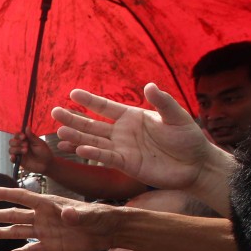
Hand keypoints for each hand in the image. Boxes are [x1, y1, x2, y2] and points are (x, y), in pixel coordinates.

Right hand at [0, 187, 121, 250]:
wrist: (110, 231)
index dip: (6, 194)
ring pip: (18, 232)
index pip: (23, 197)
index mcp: (49, 204)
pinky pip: (31, 249)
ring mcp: (45, 231)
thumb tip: (66, 214)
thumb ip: (77, 214)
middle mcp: (43, 217)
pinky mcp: (51, 245)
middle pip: (15, 215)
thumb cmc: (101, 217)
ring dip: (1, 233)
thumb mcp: (90, 214)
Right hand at [8, 129, 52, 173]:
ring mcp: (19, 154)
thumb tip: (27, 126)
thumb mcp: (39, 143)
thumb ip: (31, 136)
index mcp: (25, 140)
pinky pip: (12, 159)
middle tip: (26, 145)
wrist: (46, 164)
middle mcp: (20, 146)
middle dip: (17, 143)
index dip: (18, 135)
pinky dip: (12, 158)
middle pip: (11, 142)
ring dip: (17, 149)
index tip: (24, 137)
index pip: (17, 135)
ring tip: (25, 151)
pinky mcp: (19, 161)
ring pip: (11, 150)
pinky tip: (14, 157)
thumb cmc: (44, 152)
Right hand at [52, 83, 215, 191]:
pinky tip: (79, 150)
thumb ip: (163, 102)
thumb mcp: (177, 116)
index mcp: (132, 116)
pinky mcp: (126, 165)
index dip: (89, 101)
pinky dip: (93, 154)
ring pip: (94, 141)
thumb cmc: (188, 138)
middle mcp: (122, 132)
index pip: (105, 107)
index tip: (72, 93)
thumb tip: (149, 86)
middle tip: (55, 112)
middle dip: (74, 119)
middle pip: (93, 124)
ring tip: (59, 133)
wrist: (195, 165)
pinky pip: (106, 158)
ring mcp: (122, 149)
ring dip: (77, 138)